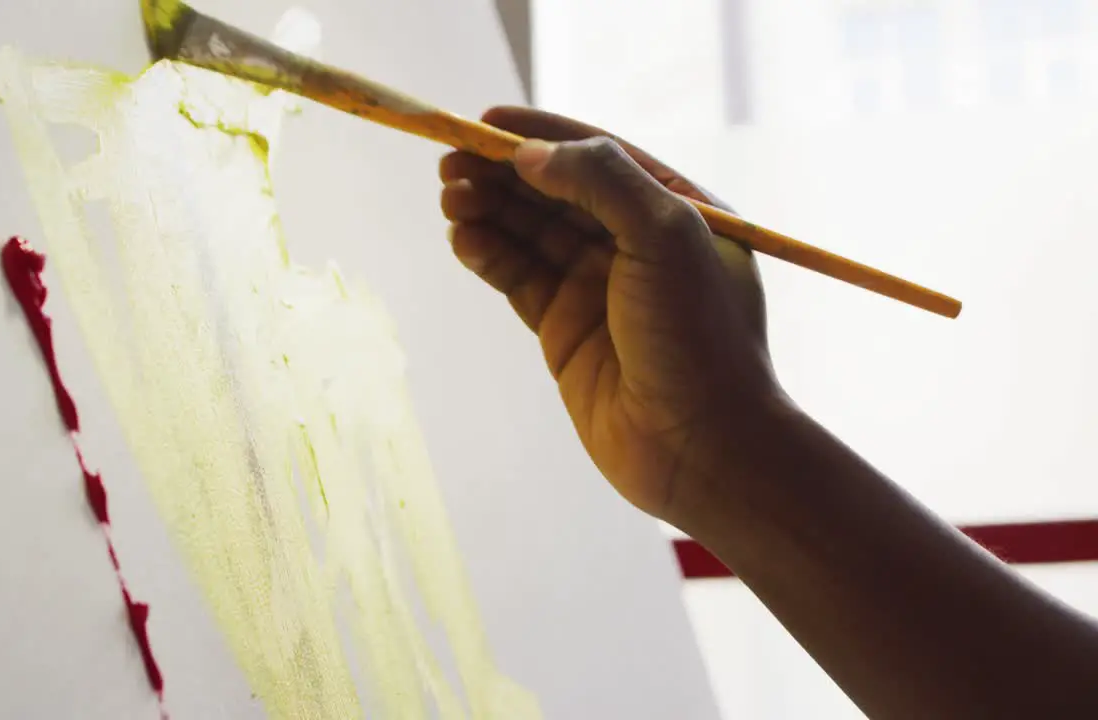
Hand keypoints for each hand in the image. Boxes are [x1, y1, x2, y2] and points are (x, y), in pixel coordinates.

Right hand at [440, 107, 780, 524]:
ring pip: (530, 234)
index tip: (487, 120)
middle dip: (504, 173)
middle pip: (557, 192)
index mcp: (678, 211)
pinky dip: (489, 255)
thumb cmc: (699, 337)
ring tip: (450, 196)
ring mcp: (598, 289)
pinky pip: (518, 279)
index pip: (601, 155)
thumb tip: (531, 156)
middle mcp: (636, 245)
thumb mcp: (666, 235)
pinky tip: (463, 238)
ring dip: (489, 210)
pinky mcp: (564, 331)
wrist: (700, 447)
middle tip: (451, 161)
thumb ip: (602, 181)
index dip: (543, 134)